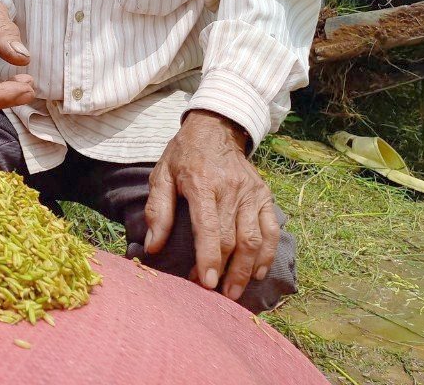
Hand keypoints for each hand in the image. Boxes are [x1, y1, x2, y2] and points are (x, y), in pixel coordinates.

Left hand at [144, 110, 279, 301]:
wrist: (215, 129)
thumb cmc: (183, 155)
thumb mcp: (161, 175)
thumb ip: (157, 210)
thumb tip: (153, 247)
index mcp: (202, 184)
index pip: (209, 228)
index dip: (208, 258)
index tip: (206, 282)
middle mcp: (231, 189)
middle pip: (233, 239)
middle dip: (226, 271)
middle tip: (217, 294)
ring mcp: (252, 192)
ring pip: (254, 239)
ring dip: (246, 269)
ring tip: (235, 291)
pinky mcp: (265, 195)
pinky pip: (271, 229)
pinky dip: (267, 253)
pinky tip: (257, 272)